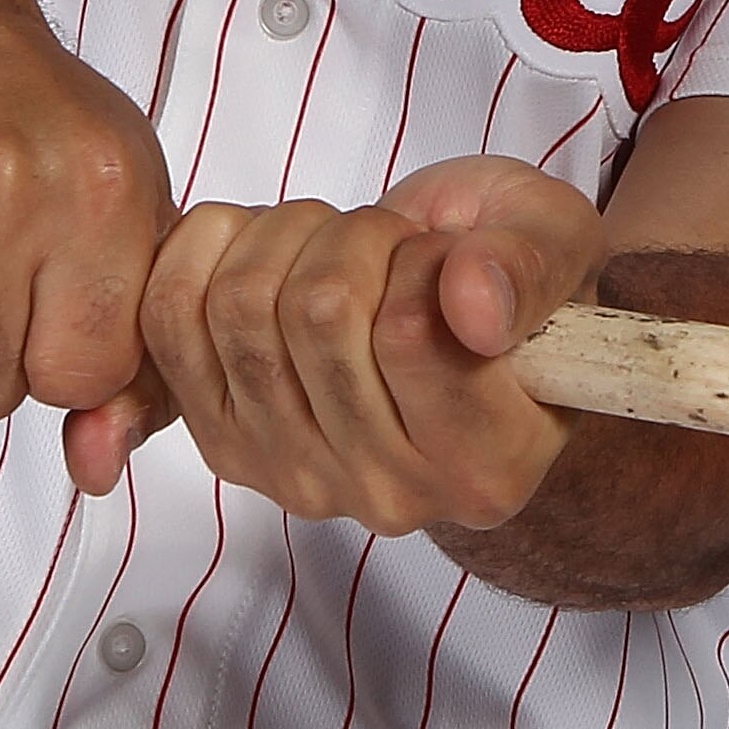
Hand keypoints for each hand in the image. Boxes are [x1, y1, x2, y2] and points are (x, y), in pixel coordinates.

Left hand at [91, 156, 604, 523]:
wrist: (450, 323)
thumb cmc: (506, 280)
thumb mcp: (558, 244)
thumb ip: (530, 268)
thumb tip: (472, 305)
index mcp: (490, 463)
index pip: (410, 332)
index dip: (421, 256)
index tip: (448, 257)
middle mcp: (390, 494)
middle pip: (318, 312)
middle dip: (355, 234)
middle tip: (392, 241)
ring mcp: (297, 477)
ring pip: (241, 307)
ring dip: (287, 237)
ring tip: (339, 248)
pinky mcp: (224, 446)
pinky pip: (170, 320)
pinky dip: (210, 250)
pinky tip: (266, 248)